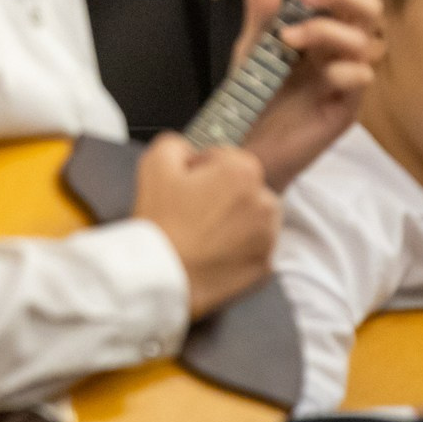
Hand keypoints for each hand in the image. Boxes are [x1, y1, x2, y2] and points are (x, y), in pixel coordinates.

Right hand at [133, 134, 280, 318]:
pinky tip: (211, 251)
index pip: (224, 157)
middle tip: (191, 211)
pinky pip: (253, 247)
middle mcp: (264, 202)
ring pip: (252, 216)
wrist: (162, 277)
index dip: (200, 169)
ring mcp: (268, 237)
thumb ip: (175, 143)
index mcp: (242, 172)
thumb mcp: (154, 164)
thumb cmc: (160, 224)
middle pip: (242, 186)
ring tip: (202, 233)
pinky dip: (237, 247)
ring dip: (233, 219)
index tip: (185, 186)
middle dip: (221, 193)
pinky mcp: (265, 266)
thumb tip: (188, 150)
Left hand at [237, 0, 385, 189]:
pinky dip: (346, 70)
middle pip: (371, 12)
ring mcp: (347, 79)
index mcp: (327, 29)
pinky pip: (362, 81)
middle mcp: (343, 51)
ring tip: (289, 38)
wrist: (244, 143)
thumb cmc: (255, 93)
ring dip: (330, 30)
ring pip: (367, 43)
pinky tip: (322, 73)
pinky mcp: (345, 109)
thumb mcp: (253, 44)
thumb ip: (261, 8)